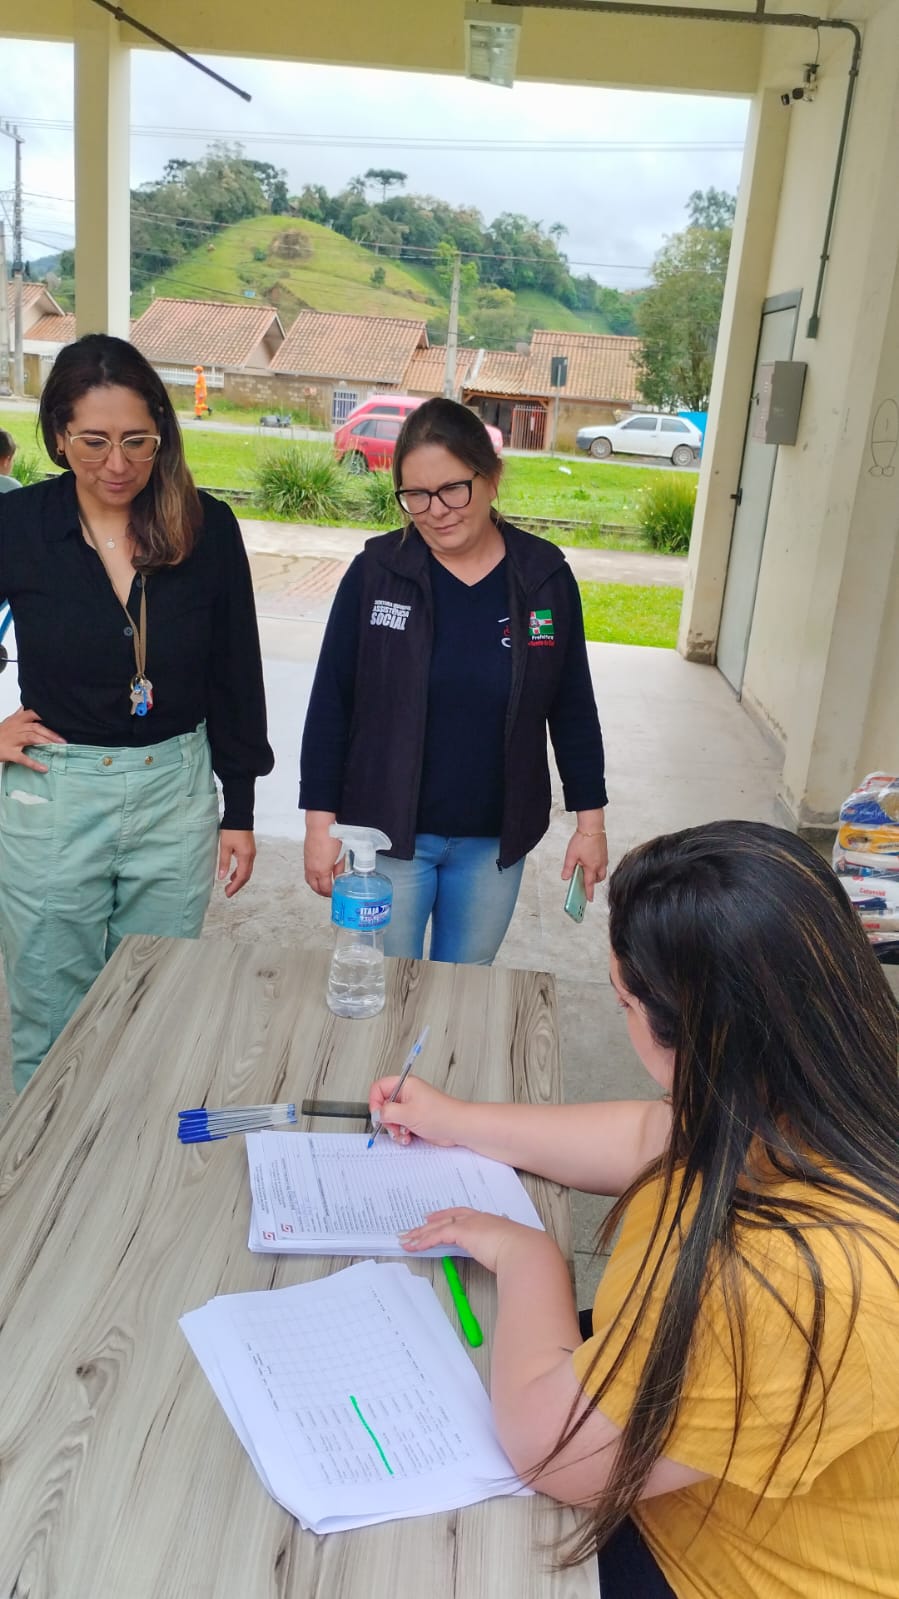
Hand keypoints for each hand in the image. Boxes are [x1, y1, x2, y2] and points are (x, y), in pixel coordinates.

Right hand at [0, 707, 65, 771]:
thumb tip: (26, 707)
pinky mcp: (10, 753)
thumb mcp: (8, 722)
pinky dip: (34, 764)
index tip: (59, 720)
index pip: (33, 714)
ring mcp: (13, 740)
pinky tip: (43, 768)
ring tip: (58, 748)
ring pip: (32, 738)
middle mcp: (16, 729)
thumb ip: (19, 715)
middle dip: (51, 733)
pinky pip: (23, 758)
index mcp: (17, 721)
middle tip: (63, 740)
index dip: (46, 716)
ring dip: (46, 743)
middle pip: (36, 727)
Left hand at [217, 829, 255, 896]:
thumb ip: (224, 862)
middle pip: (246, 876)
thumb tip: (222, 877)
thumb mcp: (225, 846)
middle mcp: (251, 856)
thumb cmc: (232, 830)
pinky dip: (240, 872)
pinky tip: (233, 874)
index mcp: (245, 856)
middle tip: (228, 893)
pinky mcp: (250, 850)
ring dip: (239, 879)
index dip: (235, 887)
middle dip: (237, 886)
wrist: (240, 816)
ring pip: (247, 871)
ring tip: (229, 885)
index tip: (228, 893)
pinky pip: (247, 865)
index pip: (241, 876)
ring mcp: (251, 853)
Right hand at [304, 813, 341, 896]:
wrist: (320, 825)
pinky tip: (319, 874)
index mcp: (321, 870)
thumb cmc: (331, 837)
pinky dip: (312, 876)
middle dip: (322, 892)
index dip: (330, 893)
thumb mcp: (340, 855)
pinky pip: (307, 872)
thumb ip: (339, 867)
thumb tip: (339, 874)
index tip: (335, 893)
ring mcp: (307, 863)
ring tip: (323, 885)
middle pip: (315, 887)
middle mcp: (312, 869)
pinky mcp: (306, 857)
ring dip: (316, 885)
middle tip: (329, 892)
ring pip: (309, 880)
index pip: (325, 888)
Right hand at [368, 1073, 467, 1147]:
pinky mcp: (415, 1121)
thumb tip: (376, 1113)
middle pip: (384, 1106)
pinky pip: (400, 1128)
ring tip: (404, 1134)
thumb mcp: (409, 1113)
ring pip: (391, 1119)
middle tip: (394, 1126)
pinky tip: (409, 1138)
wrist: (458, 1128)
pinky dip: (402, 1134)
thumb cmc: (442, 1115)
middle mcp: (407, 1095)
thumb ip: (388, 1112)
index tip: (379, 1115)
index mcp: (406, 1085)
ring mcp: (411, 1109)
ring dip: (395, 1130)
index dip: (375, 1101)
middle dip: (387, 1120)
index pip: (379, 1087)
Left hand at [400, 1206, 549, 1275]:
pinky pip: (437, 1235)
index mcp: (490, 1221)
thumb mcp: (511, 1251)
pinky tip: (414, 1246)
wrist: (525, 1250)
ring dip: (420, 1233)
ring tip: (406, 1239)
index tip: (434, 1218)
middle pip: (447, 1217)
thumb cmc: (523, 1254)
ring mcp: (470, 1223)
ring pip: (438, 1226)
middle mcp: (478, 1218)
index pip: (463, 1215)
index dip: (447, 1216)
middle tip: (413, 1228)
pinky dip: (424, 1240)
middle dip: (429, 1223)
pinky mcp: (462, 1231)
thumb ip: (502, 1253)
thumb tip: (505, 1263)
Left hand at [561, 828, 607, 901]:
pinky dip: (598, 866)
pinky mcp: (604, 852)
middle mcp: (600, 864)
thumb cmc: (583, 838)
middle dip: (593, 882)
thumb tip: (565, 877)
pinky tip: (591, 860)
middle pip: (598, 879)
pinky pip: (603, 863)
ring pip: (602, 871)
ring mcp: (604, 858)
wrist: (592, 826)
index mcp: (592, 866)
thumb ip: (568, 868)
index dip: (589, 893)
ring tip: (586, 870)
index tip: (589, 899)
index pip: (590, 884)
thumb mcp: (571, 855)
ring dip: (596, 874)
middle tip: (585, 882)